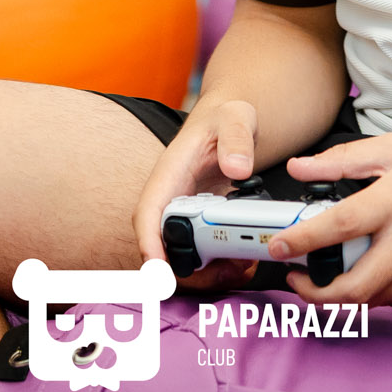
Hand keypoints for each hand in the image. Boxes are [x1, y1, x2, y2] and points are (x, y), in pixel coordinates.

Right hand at [131, 98, 263, 291]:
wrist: (230, 124)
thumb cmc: (225, 120)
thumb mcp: (236, 117)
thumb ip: (237, 137)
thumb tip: (238, 168)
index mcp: (170, 173)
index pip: (148, 212)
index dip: (149, 243)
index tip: (157, 269)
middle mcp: (171, 198)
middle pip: (162, 247)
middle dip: (188, 271)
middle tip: (225, 273)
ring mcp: (184, 214)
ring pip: (182, 257)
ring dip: (207, 274)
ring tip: (241, 268)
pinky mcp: (200, 224)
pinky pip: (201, 254)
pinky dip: (219, 267)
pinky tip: (243, 262)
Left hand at [269, 134, 391, 307]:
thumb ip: (342, 160)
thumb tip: (300, 168)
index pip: (339, 227)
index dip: (302, 241)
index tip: (277, 247)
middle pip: (354, 287)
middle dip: (314, 293)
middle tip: (295, 278)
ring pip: (372, 300)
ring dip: (339, 295)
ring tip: (323, 275)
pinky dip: (370, 292)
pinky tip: (362, 272)